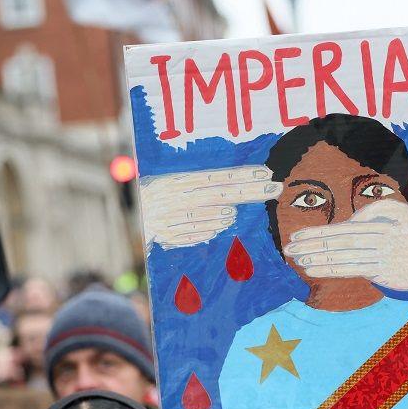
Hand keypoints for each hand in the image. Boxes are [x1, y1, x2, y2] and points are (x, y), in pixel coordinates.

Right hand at [139, 165, 282, 248]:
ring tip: (236, 212)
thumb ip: (204, 184)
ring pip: (206, 214)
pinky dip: (210, 227)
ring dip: (226, 212)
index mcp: (181, 180)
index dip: (244, 175)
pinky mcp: (169, 235)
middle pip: (220, 194)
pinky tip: (225, 222)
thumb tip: (234, 198)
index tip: (267, 173)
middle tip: (274, 188)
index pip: (219, 177)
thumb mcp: (178, 182)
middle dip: (250, 191)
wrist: (132, 213)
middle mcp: (178, 197)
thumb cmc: (162, 195)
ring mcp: (173, 217)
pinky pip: (193, 232)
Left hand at [283, 200, 407, 291]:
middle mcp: (381, 237)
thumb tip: (351, 220)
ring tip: (297, 259)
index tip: (299, 235)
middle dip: (312, 243)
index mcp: (384, 221)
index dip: (320, 231)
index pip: (345, 227)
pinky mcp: (383, 273)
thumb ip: (377, 210)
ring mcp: (382, 256)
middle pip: (340, 240)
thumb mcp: (404, 213)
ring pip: (344, 256)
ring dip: (318, 258)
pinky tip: (314, 270)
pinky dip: (331, 269)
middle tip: (289, 247)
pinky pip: (352, 270)